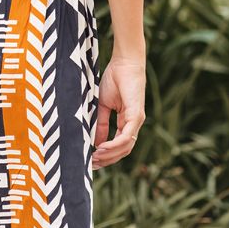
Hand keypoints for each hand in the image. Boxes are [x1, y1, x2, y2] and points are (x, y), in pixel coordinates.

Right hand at [92, 55, 145, 169]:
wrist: (124, 62)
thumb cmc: (115, 79)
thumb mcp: (103, 105)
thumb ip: (100, 124)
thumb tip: (96, 142)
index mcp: (126, 122)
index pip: (119, 145)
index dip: (107, 155)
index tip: (91, 160)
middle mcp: (133, 124)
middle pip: (123, 150)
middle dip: (108, 160)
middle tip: (92, 164)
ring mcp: (136, 120)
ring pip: (126, 147)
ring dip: (110, 155)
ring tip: (95, 157)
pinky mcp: (136, 115)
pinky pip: (126, 136)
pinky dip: (114, 144)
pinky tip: (102, 147)